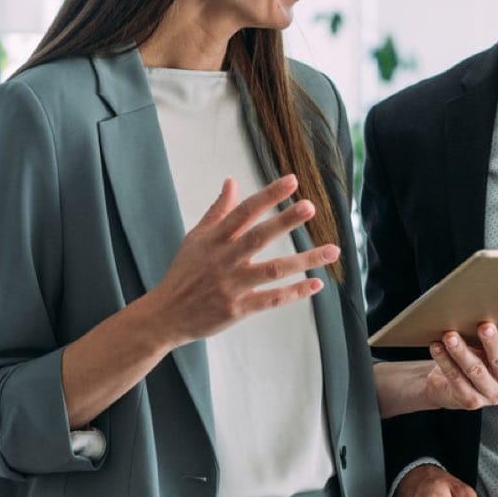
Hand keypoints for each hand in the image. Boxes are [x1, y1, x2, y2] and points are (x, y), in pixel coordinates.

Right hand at [149, 175, 340, 346]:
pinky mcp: (237, 310)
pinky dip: (294, 292)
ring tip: (332, 250)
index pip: (244, 211)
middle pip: (258, 237)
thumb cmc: (183, 273)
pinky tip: (316, 283)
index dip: (269, 195)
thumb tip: (231, 181)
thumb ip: (217, 210)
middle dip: (285, 221)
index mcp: (214, 239)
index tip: (292, 180)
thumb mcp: (195, 238)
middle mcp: (224, 260)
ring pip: (273, 270)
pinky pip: (271, 299)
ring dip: (305, 259)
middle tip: (310, 206)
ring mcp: (231, 286)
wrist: (165, 316)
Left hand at [426, 320, 497, 410]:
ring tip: (451, 336)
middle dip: (492, 343)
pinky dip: (445, 361)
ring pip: (475, 370)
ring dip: (461, 351)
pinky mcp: (470, 400)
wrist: (449, 387)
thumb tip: (488, 306)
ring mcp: (490, 394)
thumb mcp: (489, 348)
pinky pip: (456, 378)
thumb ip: (496, 334)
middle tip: (485, 326)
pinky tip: (437, 347)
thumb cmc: (475, 359)